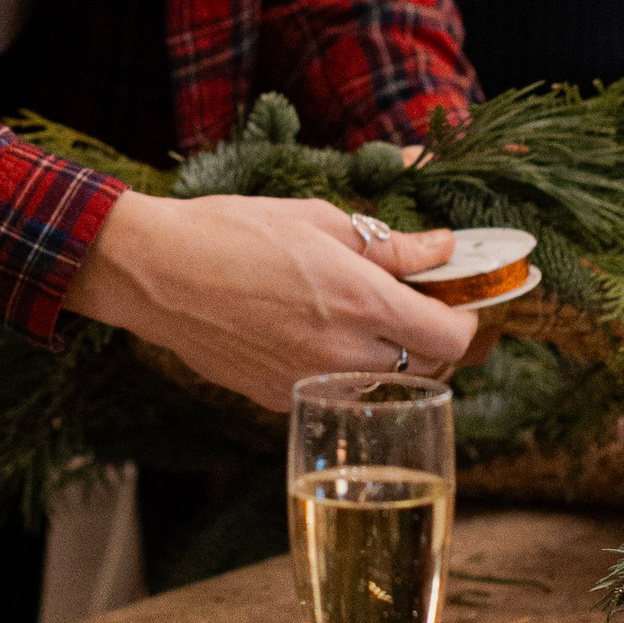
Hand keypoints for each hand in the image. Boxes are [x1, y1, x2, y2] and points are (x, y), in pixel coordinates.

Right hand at [72, 194, 471, 416]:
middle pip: (428, 369)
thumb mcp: (319, 222)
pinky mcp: (282, 401)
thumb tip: (441, 249)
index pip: (452, 339)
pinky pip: (337, 394)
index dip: (466, 321)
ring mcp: (313, 385)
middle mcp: (345, 354)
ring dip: (389, 357)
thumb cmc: (232, 233)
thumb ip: (389, 245)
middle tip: (415, 303)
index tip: (457, 300)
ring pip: (383, 385)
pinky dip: (344, 371)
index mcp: (362, 302)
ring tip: (359, 316)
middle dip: (432, 340)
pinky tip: (315, 333)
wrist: (157, 273)